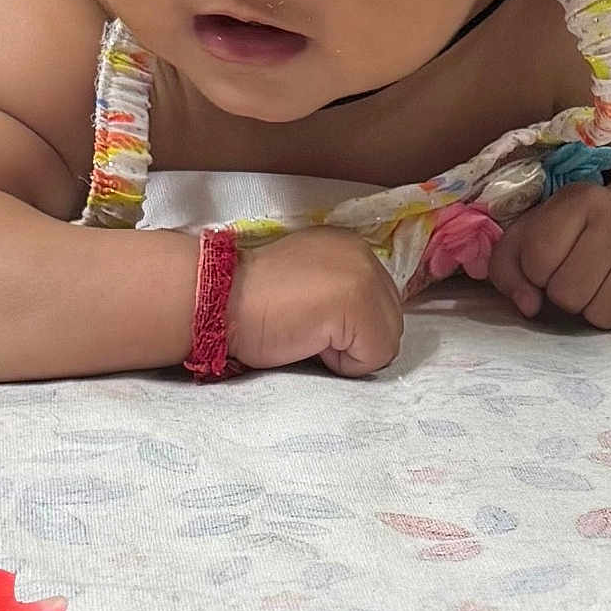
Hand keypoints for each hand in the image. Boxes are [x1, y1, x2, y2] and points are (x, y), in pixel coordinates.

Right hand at [226, 226, 403, 376]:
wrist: (219, 300)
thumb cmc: (249, 300)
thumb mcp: (306, 282)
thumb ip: (338, 291)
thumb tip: (361, 330)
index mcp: (349, 246)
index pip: (381, 302)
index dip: (349, 326)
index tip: (309, 319)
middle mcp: (364, 254)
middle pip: (390, 322)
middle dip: (354, 339)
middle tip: (306, 328)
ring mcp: (365, 277)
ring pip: (387, 341)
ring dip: (349, 351)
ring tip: (307, 334)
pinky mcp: (360, 305)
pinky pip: (374, 357)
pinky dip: (344, 363)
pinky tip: (309, 341)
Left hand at [487, 182, 610, 333]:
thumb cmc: (568, 242)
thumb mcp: (525, 243)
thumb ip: (507, 271)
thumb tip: (529, 306)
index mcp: (579, 200)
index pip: (537, 261)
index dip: (536, 275)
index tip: (549, 266)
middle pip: (569, 294)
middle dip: (566, 297)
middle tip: (579, 280)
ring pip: (604, 315)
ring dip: (596, 312)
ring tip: (602, 289)